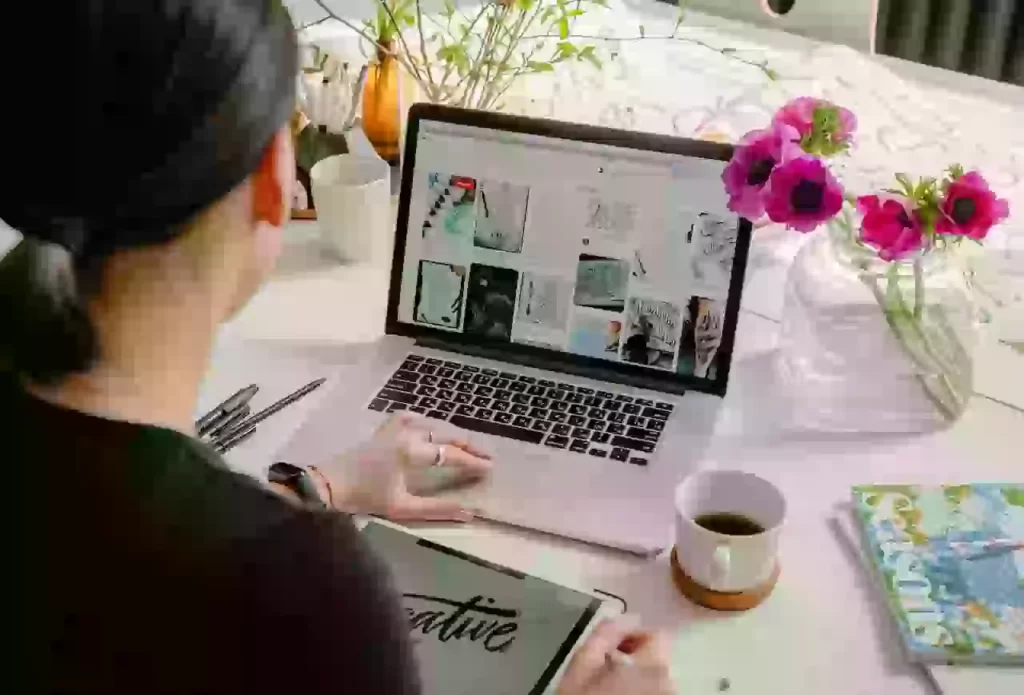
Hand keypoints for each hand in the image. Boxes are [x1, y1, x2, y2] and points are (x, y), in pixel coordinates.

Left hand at [331, 412, 492, 521]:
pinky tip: (429, 427)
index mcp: (411, 451)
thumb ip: (437, 509)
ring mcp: (393, 428)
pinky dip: (424, 421)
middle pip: (445, 434)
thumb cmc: (365, 499)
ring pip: (431, 423)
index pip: (451, 454)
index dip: (472, 461)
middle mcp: (406, 433)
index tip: (489, 468)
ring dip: (450, 433)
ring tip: (465, 445)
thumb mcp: (403, 508)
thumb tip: (469, 513)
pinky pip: (409, 417)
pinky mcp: (383, 429)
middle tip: (486, 455)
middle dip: (468, 445)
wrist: (328, 485)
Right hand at [557, 619, 674, 694]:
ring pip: (656, 681)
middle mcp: (669, 683)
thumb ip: (605, 635)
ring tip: (610, 692)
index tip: (610, 650)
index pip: (658, 635)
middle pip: (657, 660)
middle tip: (604, 675)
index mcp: (651, 665)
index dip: (633, 637)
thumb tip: (626, 616)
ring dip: (637, 681)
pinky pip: (657, 694)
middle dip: (633, 661)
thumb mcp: (581, 668)